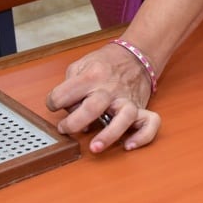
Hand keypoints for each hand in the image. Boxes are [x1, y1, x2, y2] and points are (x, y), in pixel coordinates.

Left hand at [45, 43, 160, 152]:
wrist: (135, 54)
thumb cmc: (105, 63)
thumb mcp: (81, 64)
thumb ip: (70, 85)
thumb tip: (70, 112)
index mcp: (91, 76)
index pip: (65, 93)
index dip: (53, 102)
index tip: (54, 105)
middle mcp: (110, 89)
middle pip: (93, 107)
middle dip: (74, 122)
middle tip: (64, 129)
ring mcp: (127, 99)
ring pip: (124, 118)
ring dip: (109, 135)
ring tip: (95, 148)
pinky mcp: (141, 107)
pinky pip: (149, 123)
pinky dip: (142, 137)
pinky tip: (129, 146)